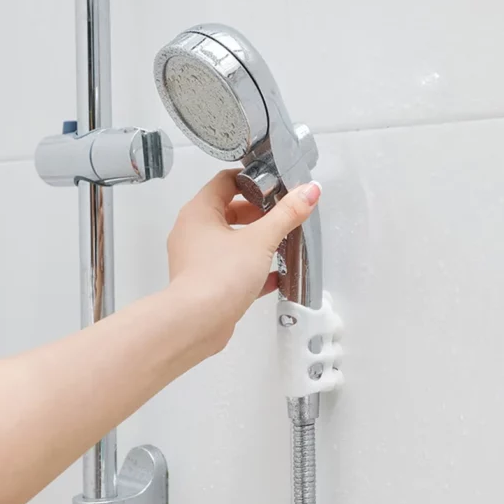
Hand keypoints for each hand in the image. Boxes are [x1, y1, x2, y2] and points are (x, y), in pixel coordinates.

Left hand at [167, 169, 320, 352]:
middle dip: (257, 213)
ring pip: (229, 241)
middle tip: (281, 217)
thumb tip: (311, 189)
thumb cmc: (222, 274)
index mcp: (199, 211)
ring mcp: (196, 258)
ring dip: (255, 241)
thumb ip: (286, 214)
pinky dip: (250, 268)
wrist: (196, 323)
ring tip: (281, 244)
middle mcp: (192, 231)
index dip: (252, 180)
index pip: (225, 181)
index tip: (276, 186)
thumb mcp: (261, 240)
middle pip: (227, 210)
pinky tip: (275, 277)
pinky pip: (229, 267)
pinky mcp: (203, 282)